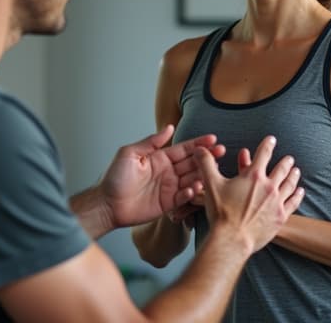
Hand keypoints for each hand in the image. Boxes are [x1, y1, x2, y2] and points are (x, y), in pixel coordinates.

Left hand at [99, 125, 224, 228]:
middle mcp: (167, 172)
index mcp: (160, 158)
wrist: (107, 203)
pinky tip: (196, 187)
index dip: (198, 143)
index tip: (213, 138)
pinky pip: (184, 197)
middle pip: (192, 163)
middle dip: (207, 157)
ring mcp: (169, 188)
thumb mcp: (130, 154)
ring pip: (191, 179)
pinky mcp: (168, 204)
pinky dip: (191, 193)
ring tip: (213, 170)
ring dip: (202, 174)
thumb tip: (169, 127)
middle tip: (222, 151)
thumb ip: (151, 142)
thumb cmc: (115, 177)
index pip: (184, 149)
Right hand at [194, 135, 303, 254]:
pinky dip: (298, 195)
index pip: (264, 154)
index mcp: (253, 176)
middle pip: (281, 169)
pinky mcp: (280, 217)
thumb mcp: (211, 184)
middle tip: (289, 158)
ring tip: (296, 171)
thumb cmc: (221, 211)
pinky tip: (300, 191)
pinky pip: (293, 202)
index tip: (271, 139)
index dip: (268, 144)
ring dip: (293, 175)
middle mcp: (268, 186)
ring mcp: (277, 202)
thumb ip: (206, 164)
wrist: (233, 238)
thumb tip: (199, 149)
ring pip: (290, 184)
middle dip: (285, 162)